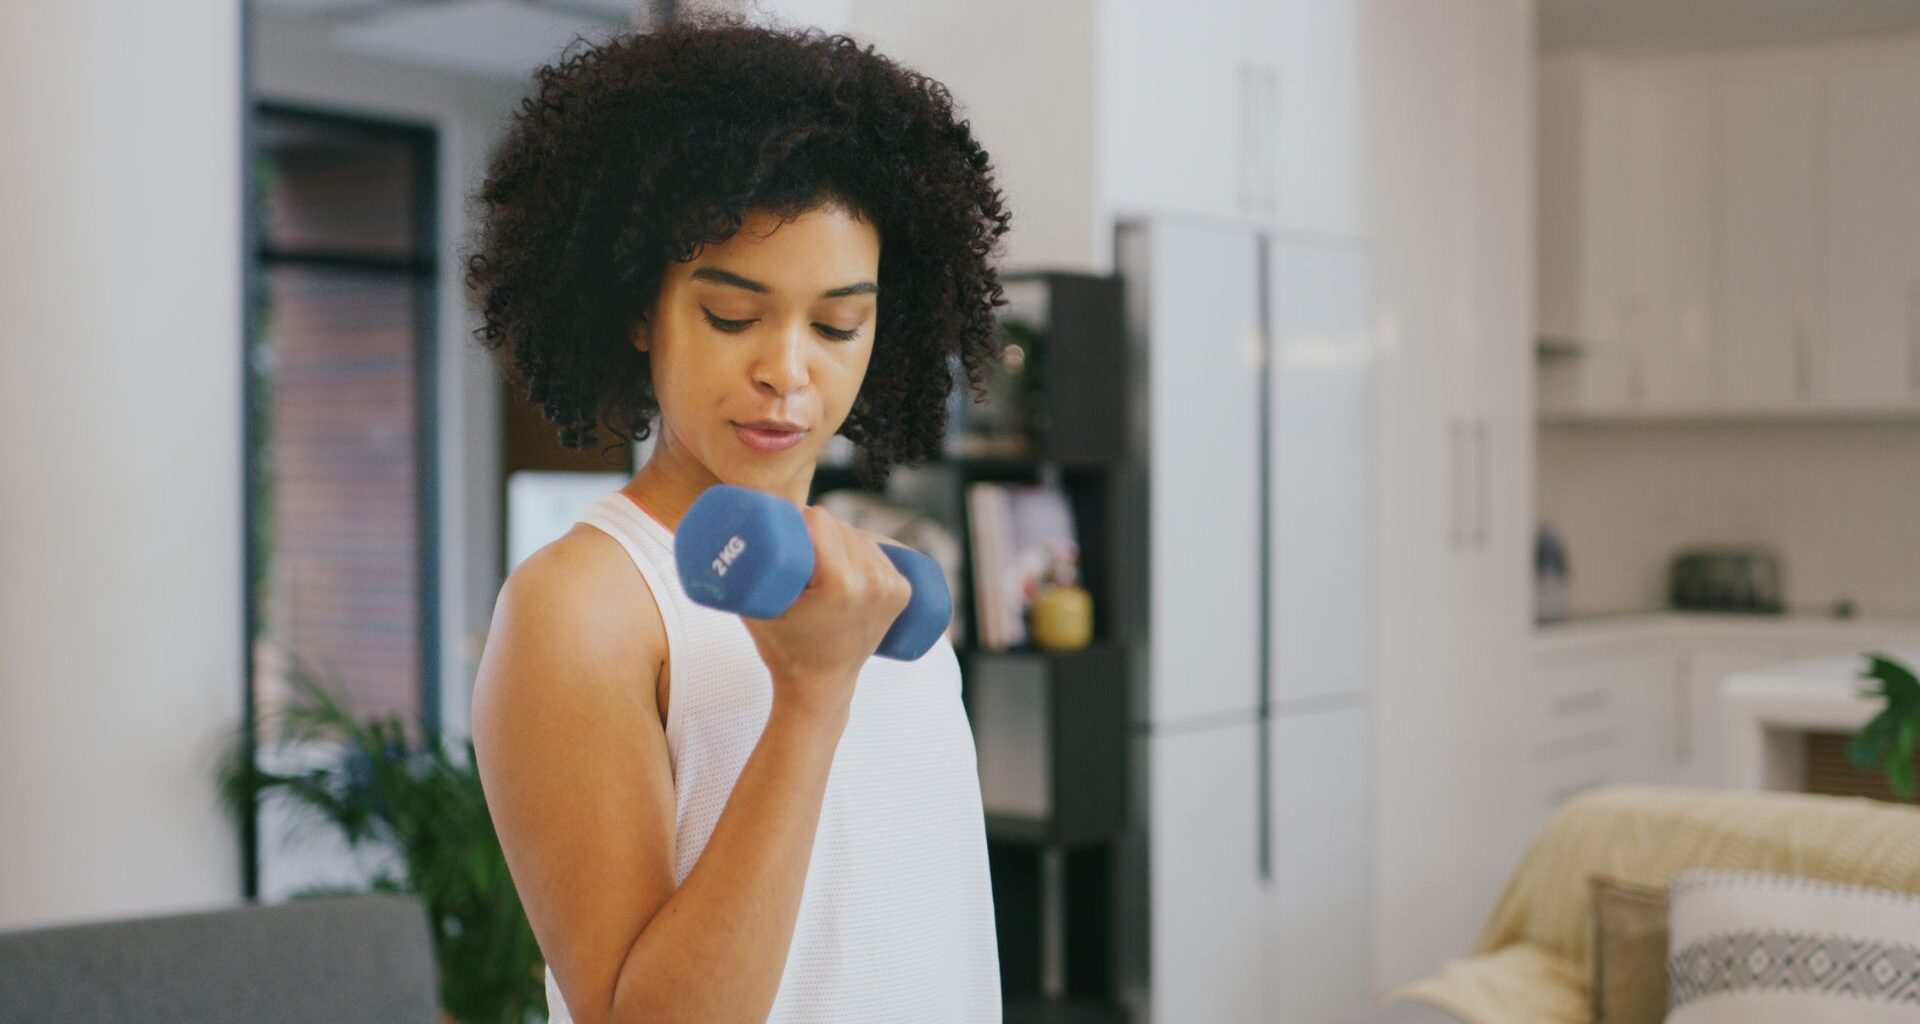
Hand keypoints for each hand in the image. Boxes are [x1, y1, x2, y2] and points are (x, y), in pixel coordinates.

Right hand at [742, 505, 912, 721]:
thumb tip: (725, 526)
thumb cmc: (782, 648)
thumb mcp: (756, 608)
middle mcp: (873, 582)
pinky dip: (865, 548)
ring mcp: (892, 588)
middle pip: (841, 526)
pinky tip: (851, 553)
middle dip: (817, 527)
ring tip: (818, 553)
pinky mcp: (902, 592)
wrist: (820, 686)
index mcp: (841, 584)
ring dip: (841, 536)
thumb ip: (739, 570)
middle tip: (796, 542)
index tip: (785, 526)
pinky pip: (882, 553)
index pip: (820, 521)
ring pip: (861, 536)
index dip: (799, 517)